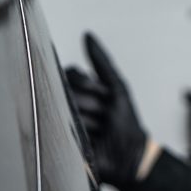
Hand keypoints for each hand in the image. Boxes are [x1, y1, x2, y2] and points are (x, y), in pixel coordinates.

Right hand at [65, 32, 147, 189]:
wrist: (130, 156)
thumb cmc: (125, 122)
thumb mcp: (117, 88)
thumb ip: (102, 62)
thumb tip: (87, 35)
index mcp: (81, 90)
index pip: (70, 74)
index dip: (85, 84)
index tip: (101, 94)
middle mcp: (70, 103)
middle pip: (67, 91)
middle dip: (90, 104)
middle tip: (104, 117)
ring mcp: (65, 122)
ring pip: (66, 110)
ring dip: (88, 122)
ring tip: (99, 131)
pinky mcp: (63, 141)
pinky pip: (60, 130)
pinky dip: (77, 133)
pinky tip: (88, 139)